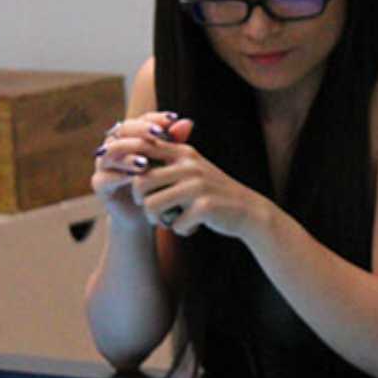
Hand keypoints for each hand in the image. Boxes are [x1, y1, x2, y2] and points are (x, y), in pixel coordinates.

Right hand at [92, 112, 192, 228]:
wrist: (152, 214)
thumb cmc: (163, 184)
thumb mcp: (171, 163)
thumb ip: (176, 143)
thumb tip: (188, 122)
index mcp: (132, 138)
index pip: (140, 120)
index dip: (154, 118)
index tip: (173, 119)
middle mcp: (115, 146)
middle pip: (123, 130)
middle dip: (141, 131)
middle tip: (159, 134)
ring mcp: (104, 164)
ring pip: (111, 152)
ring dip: (129, 154)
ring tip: (146, 161)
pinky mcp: (99, 184)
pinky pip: (105, 176)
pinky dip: (120, 176)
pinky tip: (136, 178)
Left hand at [130, 132, 265, 238]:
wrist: (249, 211)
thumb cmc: (213, 193)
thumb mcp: (193, 169)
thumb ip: (168, 159)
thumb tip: (130, 156)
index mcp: (184, 153)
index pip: (143, 148)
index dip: (128, 164)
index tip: (134, 183)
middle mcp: (189, 166)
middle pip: (140, 182)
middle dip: (140, 200)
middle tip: (150, 210)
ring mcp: (198, 186)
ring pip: (151, 205)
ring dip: (155, 219)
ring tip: (166, 221)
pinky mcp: (205, 207)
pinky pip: (175, 223)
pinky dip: (180, 230)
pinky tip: (190, 228)